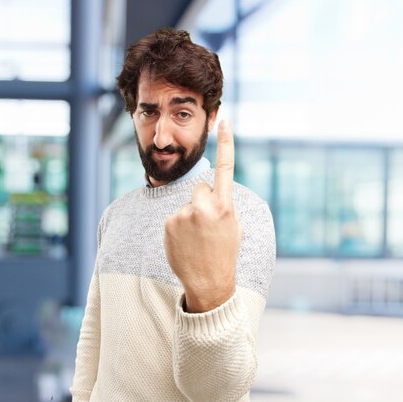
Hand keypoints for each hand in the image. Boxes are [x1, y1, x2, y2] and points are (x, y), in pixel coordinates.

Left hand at [164, 120, 241, 312]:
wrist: (208, 282)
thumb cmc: (224, 253)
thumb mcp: (233, 226)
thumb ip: (223, 204)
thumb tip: (211, 191)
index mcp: (225, 206)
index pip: (225, 168)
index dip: (226, 143)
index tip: (224, 120)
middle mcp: (204, 206)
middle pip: (200, 188)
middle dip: (203, 200)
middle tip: (207, 226)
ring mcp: (184, 214)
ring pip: (187, 203)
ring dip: (190, 215)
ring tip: (197, 238)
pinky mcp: (169, 222)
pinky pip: (174, 215)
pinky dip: (178, 226)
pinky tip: (185, 242)